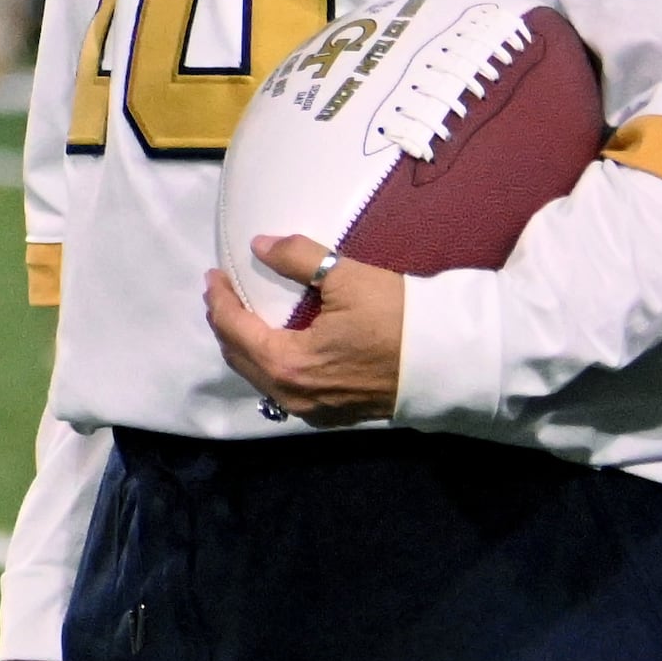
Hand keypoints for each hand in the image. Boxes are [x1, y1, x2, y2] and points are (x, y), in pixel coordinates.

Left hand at [205, 237, 404, 424]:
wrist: (448, 362)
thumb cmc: (396, 318)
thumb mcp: (345, 277)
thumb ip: (297, 258)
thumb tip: (260, 245)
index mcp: (287, 364)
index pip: (234, 329)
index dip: (219, 300)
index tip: (213, 275)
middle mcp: (293, 395)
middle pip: (240, 357)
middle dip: (225, 323)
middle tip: (222, 292)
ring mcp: (313, 410)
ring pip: (260, 378)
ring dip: (245, 346)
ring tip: (242, 315)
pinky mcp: (333, 414)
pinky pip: (284, 391)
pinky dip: (269, 365)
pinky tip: (275, 346)